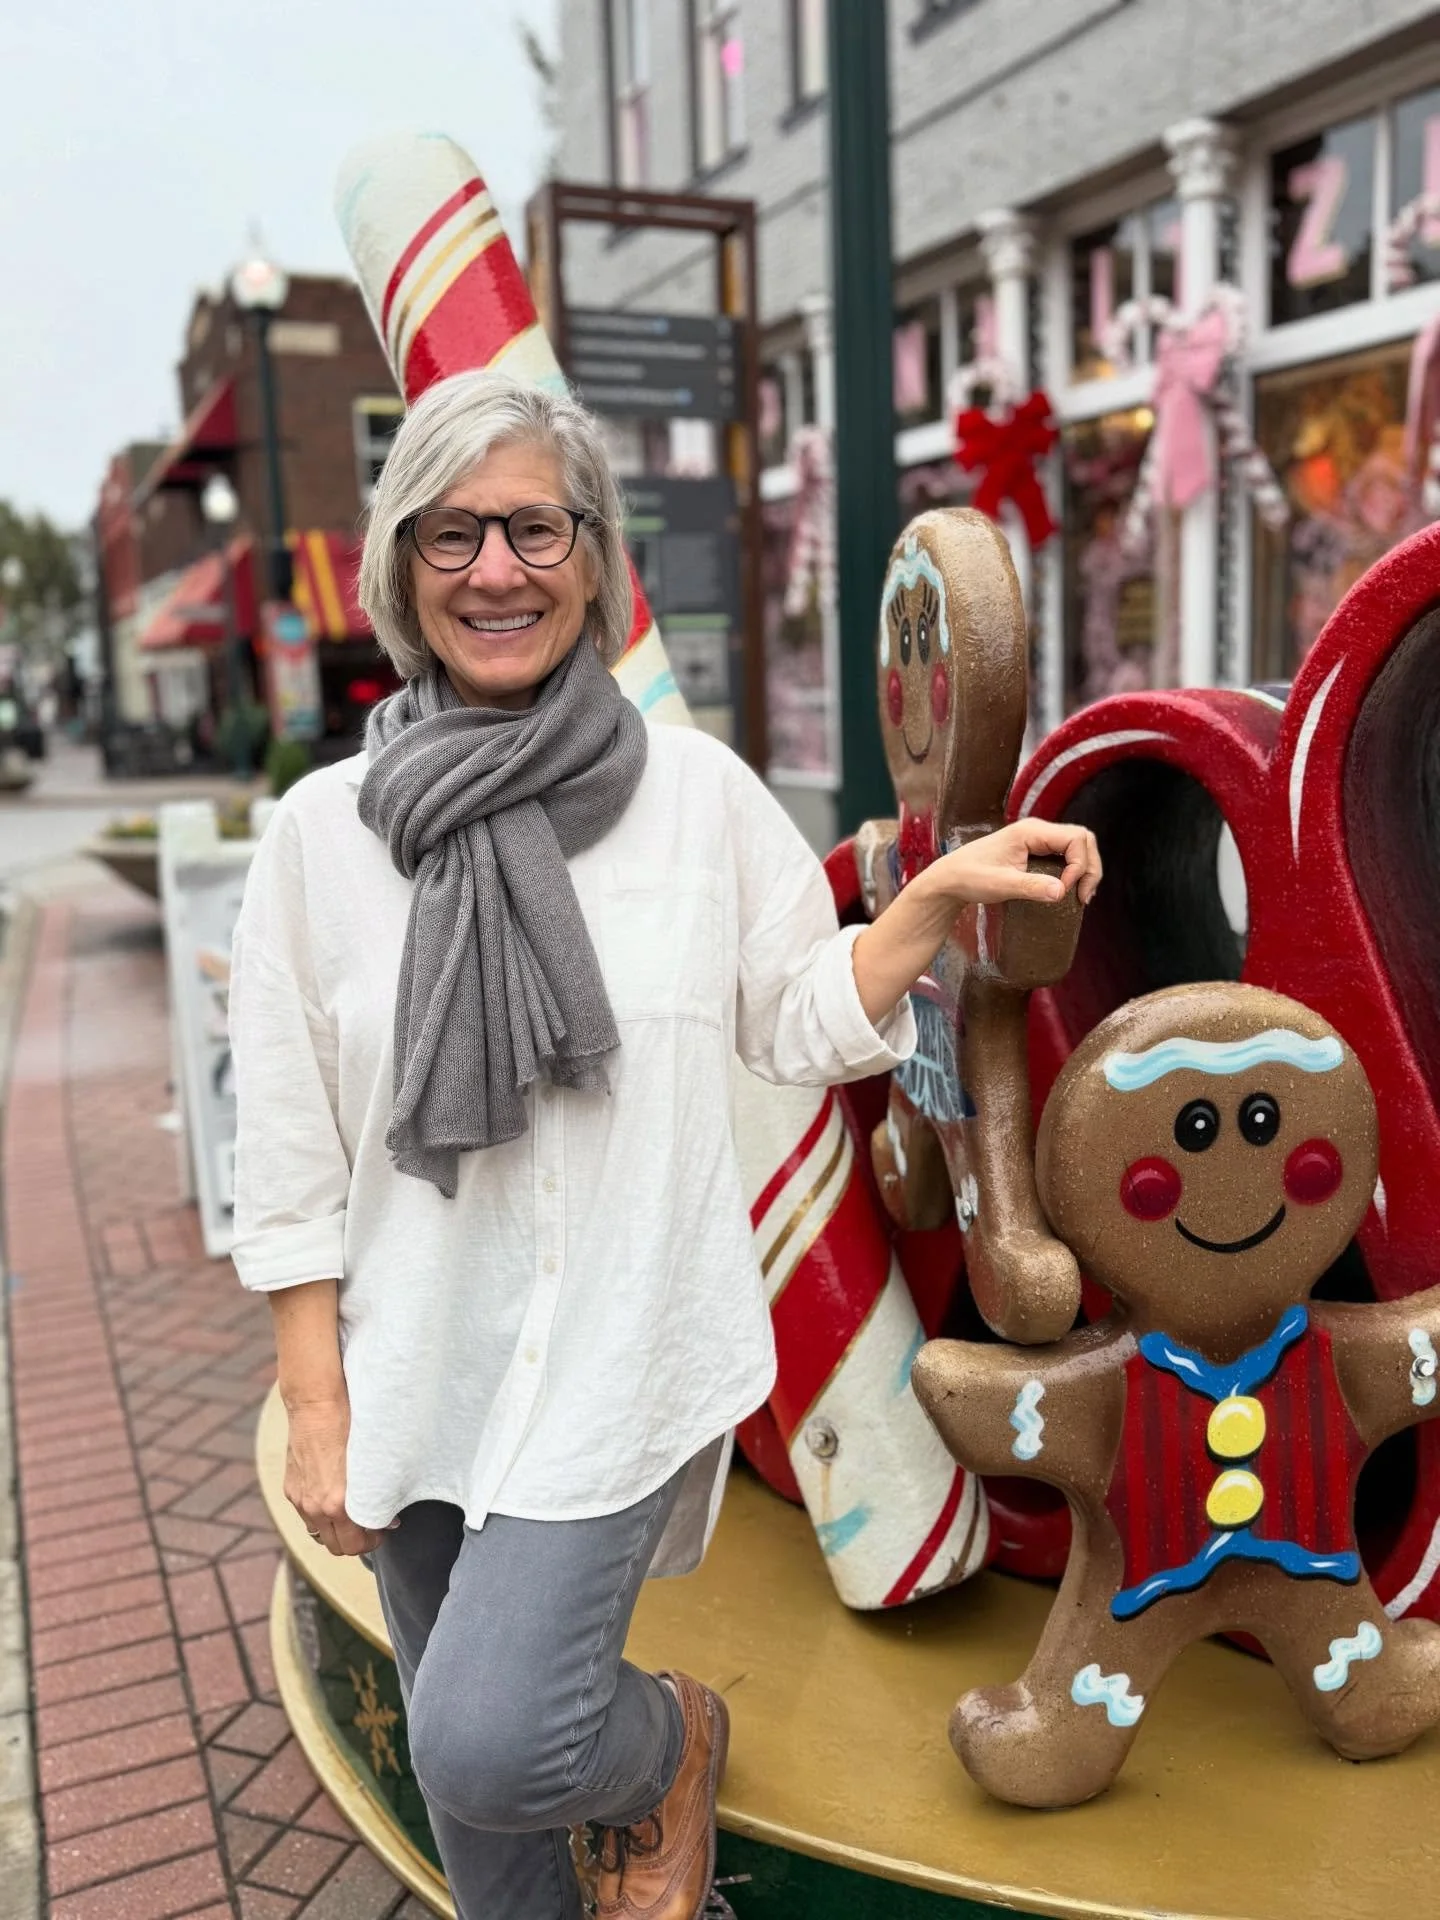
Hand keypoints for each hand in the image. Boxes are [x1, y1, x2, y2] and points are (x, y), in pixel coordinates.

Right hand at [283, 1397, 387, 1556]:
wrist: (316, 1406)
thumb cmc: (348, 1427)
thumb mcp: (370, 1463)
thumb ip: (377, 1494)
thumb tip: (389, 1517)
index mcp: (337, 1503)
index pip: (355, 1545)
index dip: (373, 1541)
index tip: (383, 1530)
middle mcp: (315, 1507)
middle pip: (337, 1547)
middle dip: (356, 1542)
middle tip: (371, 1528)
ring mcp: (300, 1500)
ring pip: (320, 1534)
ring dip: (337, 1531)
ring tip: (353, 1517)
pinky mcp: (290, 1490)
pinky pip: (307, 1516)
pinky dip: (321, 1515)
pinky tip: (333, 1500)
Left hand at [921, 819, 1100, 909]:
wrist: (950, 879)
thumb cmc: (970, 877)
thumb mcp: (1000, 885)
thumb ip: (1030, 887)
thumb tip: (1061, 892)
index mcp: (1031, 831)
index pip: (1076, 839)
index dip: (1079, 865)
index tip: (1065, 891)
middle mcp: (1038, 831)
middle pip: (1083, 840)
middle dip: (1089, 868)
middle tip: (1083, 897)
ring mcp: (1038, 840)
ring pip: (1078, 847)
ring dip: (1085, 870)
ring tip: (1080, 897)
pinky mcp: (1035, 852)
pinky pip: (1065, 856)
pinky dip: (1074, 872)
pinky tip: (1070, 892)